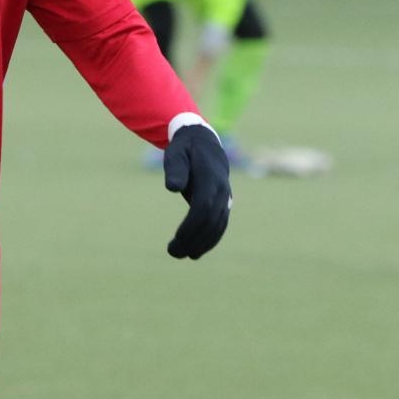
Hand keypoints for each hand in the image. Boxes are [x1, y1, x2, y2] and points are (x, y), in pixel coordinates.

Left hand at [162, 124, 231, 259]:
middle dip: (194, 239)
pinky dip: (210, 240)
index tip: (176, 238)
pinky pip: (220, 226)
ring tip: (183, 255)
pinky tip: (195, 251)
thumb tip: (172, 188)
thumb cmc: (185, 150)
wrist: (205, 144)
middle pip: (211, 221)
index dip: (191, 225)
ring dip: (202, 244)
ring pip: (218, 226)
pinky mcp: (224, 204)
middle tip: (173, 253)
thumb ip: (175, 169)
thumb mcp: (175, 153)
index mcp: (210, 178)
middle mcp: (221, 190)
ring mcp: (226, 198)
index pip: (203, 208)